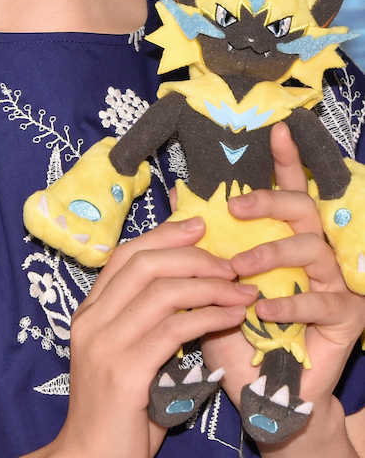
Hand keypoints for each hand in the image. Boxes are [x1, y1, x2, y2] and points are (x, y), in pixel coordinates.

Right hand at [38, 217, 256, 457]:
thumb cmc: (118, 413)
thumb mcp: (128, 357)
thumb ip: (148, 324)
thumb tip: (192, 290)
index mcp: (88, 313)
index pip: (125, 255)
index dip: (164, 235)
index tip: (199, 225)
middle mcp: (92, 321)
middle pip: (145, 264)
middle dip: (193, 256)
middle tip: (229, 263)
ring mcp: (105, 345)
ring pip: (163, 291)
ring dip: (210, 285)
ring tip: (241, 290)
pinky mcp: (126, 372)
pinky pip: (175, 329)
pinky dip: (210, 316)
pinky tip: (232, 317)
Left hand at [202, 122, 364, 452]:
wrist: (260, 394)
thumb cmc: (235, 335)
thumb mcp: (210, 284)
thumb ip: (201, 243)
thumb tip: (177, 196)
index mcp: (285, 237)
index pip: (289, 190)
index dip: (287, 159)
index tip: (277, 129)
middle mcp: (315, 252)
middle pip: (304, 208)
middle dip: (272, 200)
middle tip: (238, 208)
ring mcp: (335, 282)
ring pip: (312, 249)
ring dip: (271, 255)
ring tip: (238, 271)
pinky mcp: (347, 317)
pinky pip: (320, 300)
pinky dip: (288, 304)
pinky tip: (262, 311)